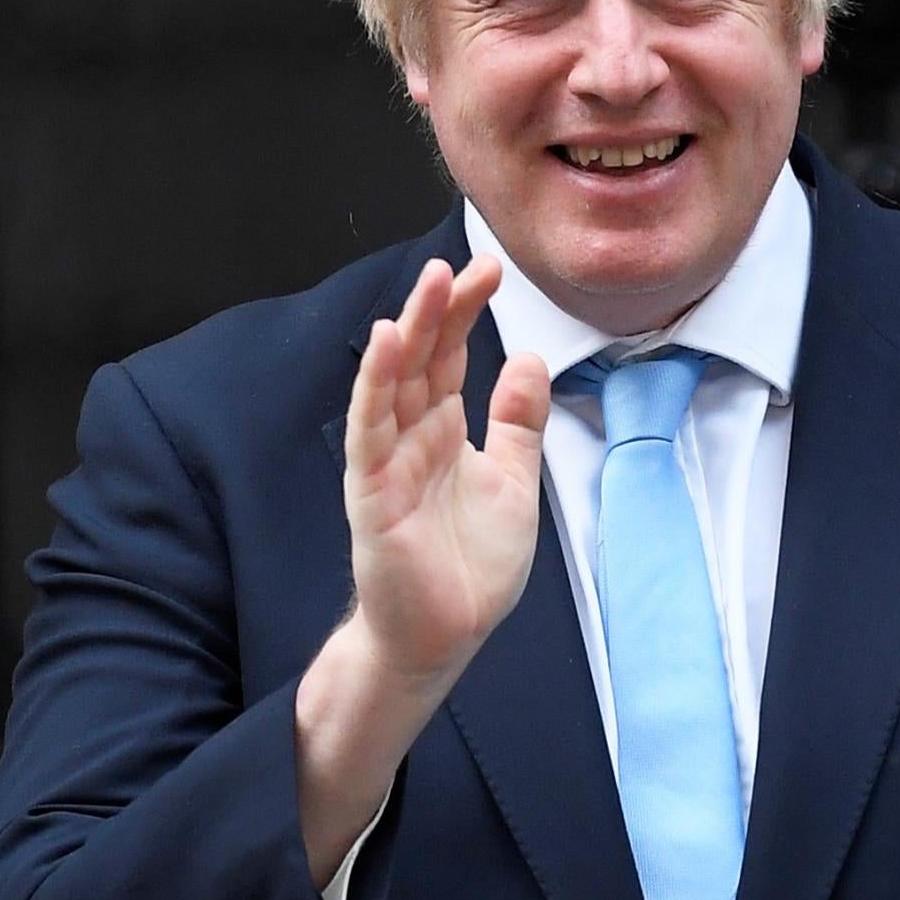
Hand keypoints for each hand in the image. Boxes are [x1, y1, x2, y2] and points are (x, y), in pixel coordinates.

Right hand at [342, 256, 550, 686]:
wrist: (442, 638)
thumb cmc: (469, 568)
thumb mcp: (514, 483)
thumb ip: (519, 424)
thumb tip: (529, 359)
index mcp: (445, 432)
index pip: (452, 356)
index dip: (468, 311)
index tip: (491, 268)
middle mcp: (412, 438)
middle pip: (423, 358)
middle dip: (441, 308)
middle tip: (462, 262)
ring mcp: (387, 462)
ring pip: (393, 383)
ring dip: (408, 331)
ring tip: (428, 284)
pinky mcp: (371, 493)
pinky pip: (370, 431)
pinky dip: (377, 386)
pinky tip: (387, 345)